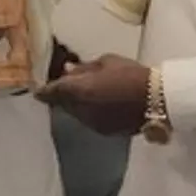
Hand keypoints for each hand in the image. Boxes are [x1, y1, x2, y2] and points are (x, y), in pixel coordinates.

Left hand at [35, 54, 149, 135]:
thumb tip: (67, 70)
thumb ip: (83, 69)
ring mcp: (92, 124)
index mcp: (79, 91)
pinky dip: (88, 112)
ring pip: (75, 114)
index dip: (43, 91)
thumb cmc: (131, 74)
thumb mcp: (106, 62)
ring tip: (86, 93)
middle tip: (65, 85)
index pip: (52, 92)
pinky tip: (98, 104)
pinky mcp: (104, 132)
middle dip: (61, 96)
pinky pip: (88, 120)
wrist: (158, 99)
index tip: (37, 90)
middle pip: (62, 104)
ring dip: (75, 105)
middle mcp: (81, 111)